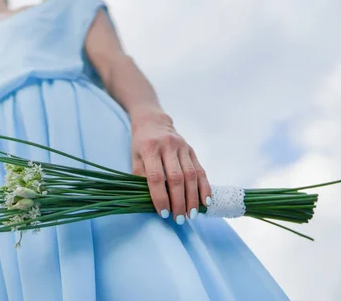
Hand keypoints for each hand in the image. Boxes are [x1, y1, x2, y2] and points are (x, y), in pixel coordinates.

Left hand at [130, 109, 211, 223]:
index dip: (160, 197)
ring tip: (192, 214)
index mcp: (149, 148)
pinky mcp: (192, 150)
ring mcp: (182, 147)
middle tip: (180, 219)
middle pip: (176, 178)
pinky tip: (205, 201)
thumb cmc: (141, 143)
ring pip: (191, 175)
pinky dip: (204, 187)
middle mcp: (168, 146)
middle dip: (179, 201)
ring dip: (193, 198)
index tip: (163, 213)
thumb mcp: (134, 157)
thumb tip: (148, 201)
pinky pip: (200, 170)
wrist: (154, 121)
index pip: (156, 177)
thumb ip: (140, 176)